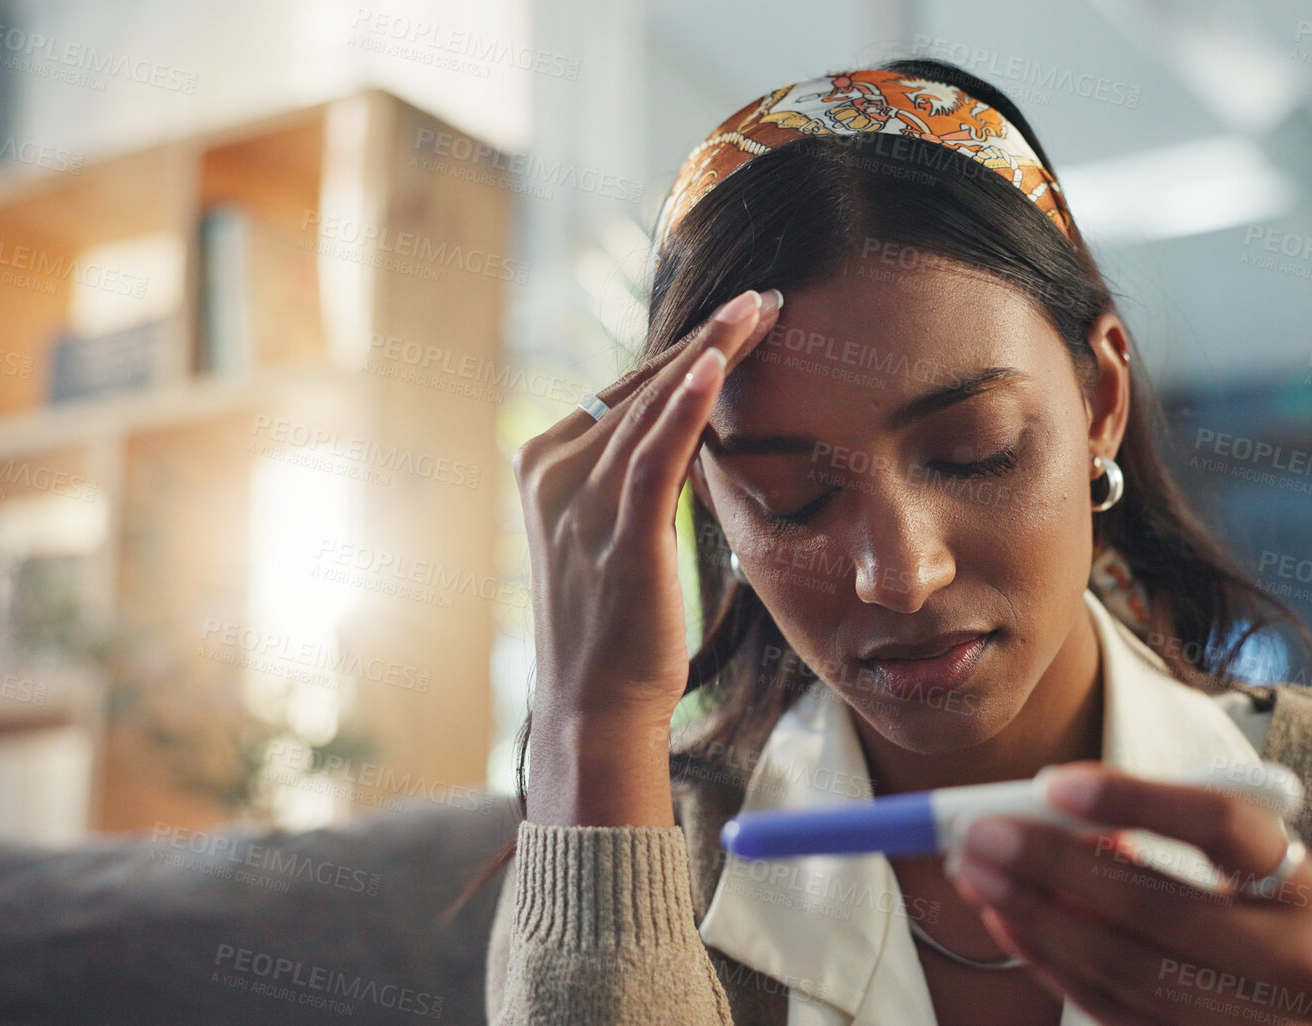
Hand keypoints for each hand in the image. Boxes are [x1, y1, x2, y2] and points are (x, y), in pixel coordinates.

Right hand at [511, 287, 782, 824]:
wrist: (594, 707)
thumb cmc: (617, 628)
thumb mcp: (618, 535)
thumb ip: (637, 477)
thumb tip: (687, 431)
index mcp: (547, 463)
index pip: (629, 388)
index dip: (688, 348)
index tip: (741, 315)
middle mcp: (553, 470)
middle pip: (644, 384)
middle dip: (709, 336)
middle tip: (765, 297)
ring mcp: (580, 499)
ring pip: (655, 404)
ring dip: (713, 350)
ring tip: (761, 311)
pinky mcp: (618, 530)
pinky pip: (655, 451)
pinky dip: (686, 401)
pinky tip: (718, 361)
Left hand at [945, 761, 1311, 1024]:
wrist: (1276, 1022)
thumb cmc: (1241, 932)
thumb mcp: (1228, 879)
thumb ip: (1155, 842)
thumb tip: (1047, 812)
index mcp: (1308, 894)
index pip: (1223, 827)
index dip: (1136, 799)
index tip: (1050, 782)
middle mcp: (1298, 967)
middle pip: (1162, 908)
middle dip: (1056, 866)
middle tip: (982, 833)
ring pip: (1126, 969)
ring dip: (1038, 916)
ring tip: (977, 874)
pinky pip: (1110, 1009)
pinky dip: (1051, 963)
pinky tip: (1008, 922)